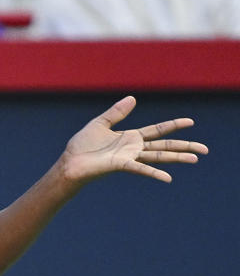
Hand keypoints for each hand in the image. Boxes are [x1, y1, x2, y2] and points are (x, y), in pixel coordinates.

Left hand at [61, 96, 207, 184]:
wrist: (70, 162)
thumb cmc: (82, 145)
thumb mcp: (100, 123)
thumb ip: (116, 113)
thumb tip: (133, 97)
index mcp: (129, 138)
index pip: (157, 131)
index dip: (173, 126)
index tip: (190, 122)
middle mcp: (133, 149)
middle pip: (164, 146)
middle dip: (184, 146)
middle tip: (205, 149)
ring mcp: (129, 158)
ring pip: (158, 156)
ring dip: (177, 158)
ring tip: (195, 159)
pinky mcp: (120, 165)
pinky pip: (140, 168)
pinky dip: (154, 172)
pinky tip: (168, 178)